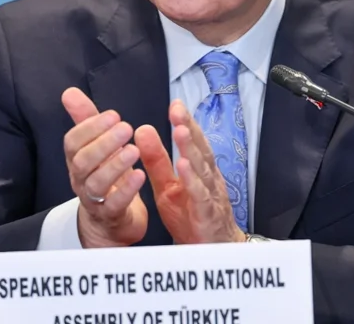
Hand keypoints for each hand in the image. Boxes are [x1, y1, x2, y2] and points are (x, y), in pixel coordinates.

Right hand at [60, 88, 147, 247]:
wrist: (111, 221)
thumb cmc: (105, 176)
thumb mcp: (96, 146)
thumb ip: (86, 120)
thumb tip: (69, 92)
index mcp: (76, 160)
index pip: (73, 142)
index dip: (90, 127)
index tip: (114, 115)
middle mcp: (80, 179)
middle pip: (82, 162)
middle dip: (103, 143)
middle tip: (126, 127)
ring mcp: (94, 199)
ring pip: (96, 183)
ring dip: (115, 165)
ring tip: (134, 150)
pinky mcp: (110, 216)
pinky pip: (114, 204)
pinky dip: (127, 190)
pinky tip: (140, 176)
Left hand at [135, 100, 245, 244]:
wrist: (212, 249)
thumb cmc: (191, 216)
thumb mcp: (167, 186)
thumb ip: (156, 160)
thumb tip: (142, 130)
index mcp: (198, 170)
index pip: (193, 142)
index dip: (185, 122)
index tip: (175, 104)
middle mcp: (208, 178)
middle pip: (201, 150)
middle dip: (189, 129)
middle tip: (177, 110)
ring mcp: (210, 196)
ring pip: (203, 169)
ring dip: (192, 149)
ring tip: (180, 132)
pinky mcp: (207, 214)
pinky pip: (201, 196)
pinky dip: (193, 181)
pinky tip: (184, 168)